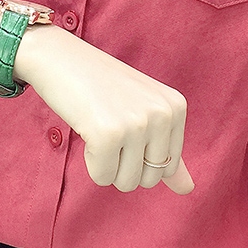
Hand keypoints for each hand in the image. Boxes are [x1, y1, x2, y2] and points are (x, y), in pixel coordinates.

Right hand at [16, 24, 193, 194]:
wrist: (59, 57)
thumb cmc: (99, 86)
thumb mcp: (141, 112)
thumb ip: (166, 150)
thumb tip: (188, 191)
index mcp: (176, 107)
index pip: (168, 167)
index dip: (139, 155)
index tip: (124, 123)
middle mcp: (162, 114)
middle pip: (149, 179)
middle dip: (123, 163)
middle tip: (109, 126)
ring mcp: (137, 123)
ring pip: (126, 182)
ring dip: (106, 164)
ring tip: (98, 127)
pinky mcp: (109, 134)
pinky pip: (102, 177)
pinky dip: (90, 162)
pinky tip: (86, 129)